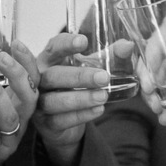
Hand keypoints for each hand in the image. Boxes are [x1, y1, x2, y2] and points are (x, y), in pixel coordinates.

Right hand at [34, 33, 112, 165]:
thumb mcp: (93, 67)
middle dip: (79, 76)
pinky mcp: (45, 123)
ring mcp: (38, 102)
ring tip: (103, 96)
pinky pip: (60, 120)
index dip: (66, 44)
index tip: (83, 41)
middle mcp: (39, 80)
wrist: (65, 120)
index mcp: (49, 60)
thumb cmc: (77, 85)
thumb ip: (110, 56)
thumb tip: (127, 46)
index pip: (53, 47)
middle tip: (104, 77)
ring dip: (81, 98)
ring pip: (55, 100)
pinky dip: (81, 115)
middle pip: (54, 76)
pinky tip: (98, 110)